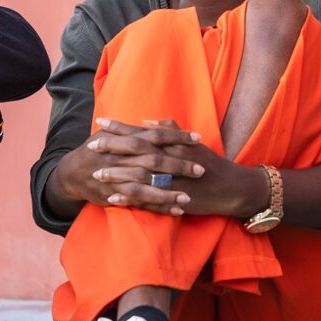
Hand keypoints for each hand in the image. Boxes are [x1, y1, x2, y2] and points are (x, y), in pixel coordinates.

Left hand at [82, 118, 265, 218]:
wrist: (230, 187)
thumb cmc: (209, 162)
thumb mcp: (190, 141)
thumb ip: (169, 129)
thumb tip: (146, 121)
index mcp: (172, 143)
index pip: (141, 132)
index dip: (120, 127)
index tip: (100, 123)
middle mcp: (171, 158)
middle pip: (136, 152)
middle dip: (112, 148)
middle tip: (90, 146)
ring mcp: (171, 179)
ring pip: (139, 175)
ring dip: (116, 175)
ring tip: (96, 175)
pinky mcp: (173, 198)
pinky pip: (147, 198)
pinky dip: (130, 198)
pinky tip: (112, 198)